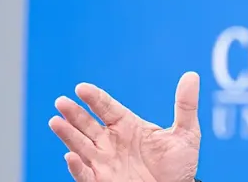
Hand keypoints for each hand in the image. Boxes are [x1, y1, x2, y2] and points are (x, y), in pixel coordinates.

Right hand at [49, 71, 201, 181]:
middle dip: (73, 113)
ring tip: (55, 122)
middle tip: (61, 102)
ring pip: (80, 146)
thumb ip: (185, 105)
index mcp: (127, 126)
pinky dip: (77, 167)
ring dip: (67, 135)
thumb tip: (192, 76)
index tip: (81, 88)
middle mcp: (111, 142)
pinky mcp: (102, 181)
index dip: (93, 98)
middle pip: (87, 124)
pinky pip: (85, 174)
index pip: (106, 107)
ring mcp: (105, 162)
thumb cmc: (179, 166)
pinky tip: (70, 156)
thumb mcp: (186, 134)